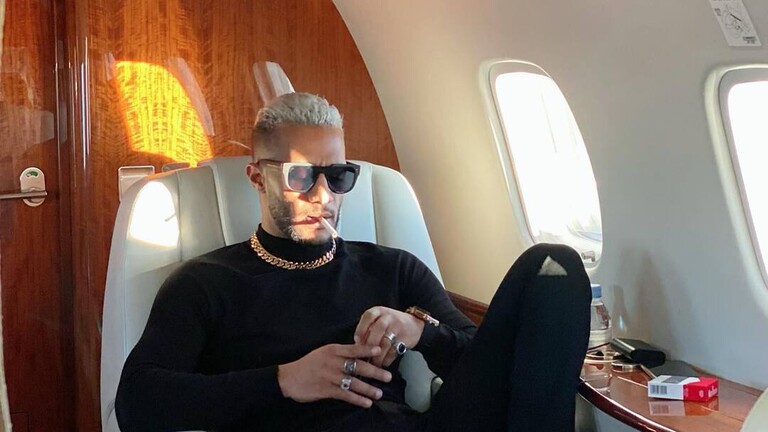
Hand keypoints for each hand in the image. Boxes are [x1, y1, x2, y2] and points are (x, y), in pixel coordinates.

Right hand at [277, 344, 392, 407]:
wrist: (289, 378)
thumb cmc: (309, 364)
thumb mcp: (323, 352)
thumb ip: (340, 352)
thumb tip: (359, 352)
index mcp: (333, 350)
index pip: (354, 349)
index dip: (368, 350)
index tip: (380, 351)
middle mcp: (333, 362)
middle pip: (358, 367)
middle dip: (375, 372)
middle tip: (388, 377)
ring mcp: (330, 376)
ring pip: (354, 383)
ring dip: (368, 389)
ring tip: (379, 394)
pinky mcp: (326, 390)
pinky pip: (346, 395)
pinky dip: (357, 399)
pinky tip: (366, 403)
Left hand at [354, 306, 424, 367]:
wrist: (414, 324)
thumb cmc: (391, 324)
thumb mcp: (379, 319)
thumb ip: (368, 329)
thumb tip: (356, 347)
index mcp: (378, 311)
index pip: (368, 316)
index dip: (361, 329)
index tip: (357, 341)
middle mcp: (388, 317)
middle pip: (377, 330)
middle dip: (369, 345)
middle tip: (363, 356)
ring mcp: (397, 327)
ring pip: (385, 342)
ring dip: (377, 356)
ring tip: (372, 364)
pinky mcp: (405, 338)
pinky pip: (394, 350)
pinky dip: (387, 359)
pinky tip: (383, 363)